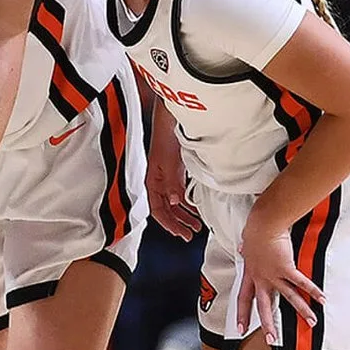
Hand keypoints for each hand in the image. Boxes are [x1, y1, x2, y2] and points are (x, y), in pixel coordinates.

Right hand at [145, 119, 201, 239]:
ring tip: (196, 223)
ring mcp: (167, 175)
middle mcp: (158, 180)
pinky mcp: (175, 168)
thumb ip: (171, 183)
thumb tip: (173, 203)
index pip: (158, 210)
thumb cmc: (166, 135)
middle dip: (178, 223)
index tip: (182, 234)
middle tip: (190, 234)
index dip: (169, 224)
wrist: (171, 116)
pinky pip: (179, 191)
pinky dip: (187, 201)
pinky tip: (195, 205)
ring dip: (184, 214)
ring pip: (173, 201)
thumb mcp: (169, 162)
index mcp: (152, 181)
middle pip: (165, 209)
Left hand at [235, 206, 320, 339]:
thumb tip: (242, 248)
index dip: (242, 314)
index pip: (243, 299)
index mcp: (250, 275)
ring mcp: (274, 275)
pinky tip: (322, 299)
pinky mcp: (287, 268)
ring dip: (301, 311)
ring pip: (288, 298)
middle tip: (271, 340)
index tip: (240, 329)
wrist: (263, 225)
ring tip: (311, 323)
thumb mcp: (246, 245)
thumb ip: (246, 251)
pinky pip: (301, 283)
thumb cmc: (255, 231)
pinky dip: (313, 291)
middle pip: (263, 306)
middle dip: (267, 325)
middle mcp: (261, 279)